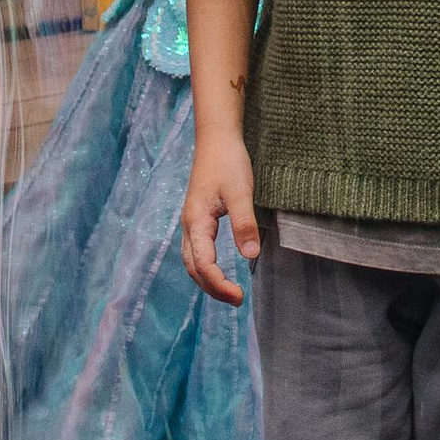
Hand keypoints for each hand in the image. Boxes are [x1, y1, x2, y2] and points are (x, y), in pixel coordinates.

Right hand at [180, 124, 259, 302]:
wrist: (216, 138)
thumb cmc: (228, 162)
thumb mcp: (241, 192)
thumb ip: (244, 223)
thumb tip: (250, 255)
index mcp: (196, 222)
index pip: (203, 264)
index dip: (219, 284)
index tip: (239, 296)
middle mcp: (189, 226)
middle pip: (193, 268)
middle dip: (212, 288)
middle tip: (237, 300)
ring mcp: (191, 222)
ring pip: (192, 260)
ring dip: (207, 280)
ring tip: (229, 292)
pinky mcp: (198, 218)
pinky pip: (196, 250)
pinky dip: (205, 267)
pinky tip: (219, 270)